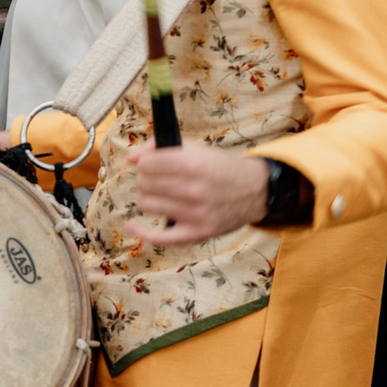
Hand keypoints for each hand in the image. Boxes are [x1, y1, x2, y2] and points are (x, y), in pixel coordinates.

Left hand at [128, 143, 268, 244]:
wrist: (255, 190)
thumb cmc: (221, 168)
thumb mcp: (197, 149)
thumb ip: (162, 148)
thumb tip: (131, 158)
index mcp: (193, 164)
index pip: (147, 164)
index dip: (144, 162)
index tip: (148, 163)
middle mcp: (194, 190)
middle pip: (144, 184)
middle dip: (144, 178)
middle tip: (153, 178)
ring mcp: (195, 214)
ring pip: (147, 205)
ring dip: (146, 198)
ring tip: (155, 194)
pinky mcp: (197, 233)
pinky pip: (160, 238)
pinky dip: (141, 232)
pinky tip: (132, 225)